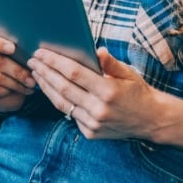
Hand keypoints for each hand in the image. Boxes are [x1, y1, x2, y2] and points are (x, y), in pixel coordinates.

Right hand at [0, 30, 36, 111]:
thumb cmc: (11, 66)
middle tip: (31, 77)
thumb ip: (16, 47)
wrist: (5, 91)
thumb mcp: (14, 55)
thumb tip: (30, 47)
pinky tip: (17, 91)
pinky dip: (8, 90)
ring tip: (29, 85)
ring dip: (16, 82)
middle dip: (17, 70)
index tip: (13, 48)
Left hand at [28, 47, 165, 139]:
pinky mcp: (90, 133)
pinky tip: (50, 90)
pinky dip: (58, 101)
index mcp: (108, 91)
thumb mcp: (128, 73)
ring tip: (36, 73)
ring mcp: (93, 123)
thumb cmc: (138, 92)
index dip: (54, 62)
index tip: (41, 52)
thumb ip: (110, 63)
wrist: (151, 120)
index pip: (73, 73)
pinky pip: (70, 115)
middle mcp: (99, 109)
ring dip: (46, 87)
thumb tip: (96, 50)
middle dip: (44, 72)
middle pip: (63, 88)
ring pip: (62, 103)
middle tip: (32, 61)